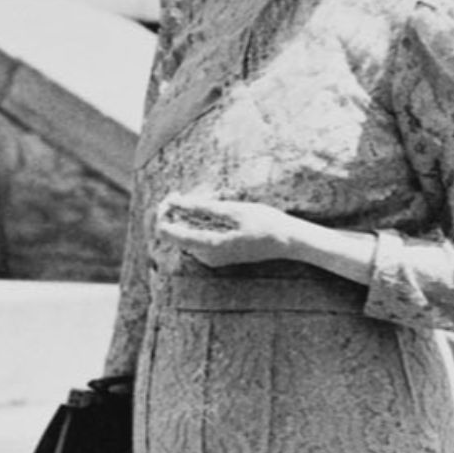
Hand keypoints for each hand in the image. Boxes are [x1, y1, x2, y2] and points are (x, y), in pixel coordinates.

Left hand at [155, 195, 300, 267]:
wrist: (290, 242)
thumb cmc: (265, 223)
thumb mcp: (233, 210)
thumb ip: (201, 207)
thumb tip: (175, 201)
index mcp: (208, 246)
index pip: (168, 233)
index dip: (163, 213)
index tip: (171, 197)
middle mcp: (207, 257)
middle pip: (176, 234)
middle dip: (175, 213)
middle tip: (180, 194)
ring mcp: (214, 258)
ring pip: (187, 235)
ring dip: (186, 217)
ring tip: (195, 201)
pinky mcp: (220, 255)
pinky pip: (199, 239)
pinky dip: (198, 224)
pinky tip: (209, 212)